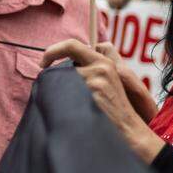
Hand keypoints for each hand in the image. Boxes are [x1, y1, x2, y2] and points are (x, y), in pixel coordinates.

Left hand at [42, 40, 163, 162]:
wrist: (128, 127)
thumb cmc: (113, 109)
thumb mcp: (106, 82)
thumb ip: (89, 70)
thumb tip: (62, 68)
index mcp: (103, 62)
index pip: (72, 45)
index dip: (53, 50)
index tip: (44, 63)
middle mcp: (101, 66)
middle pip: (64, 65)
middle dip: (52, 72)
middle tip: (44, 80)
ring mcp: (97, 79)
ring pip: (64, 79)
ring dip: (61, 91)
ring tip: (70, 104)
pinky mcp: (93, 92)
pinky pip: (68, 93)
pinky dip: (66, 102)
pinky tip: (74, 111)